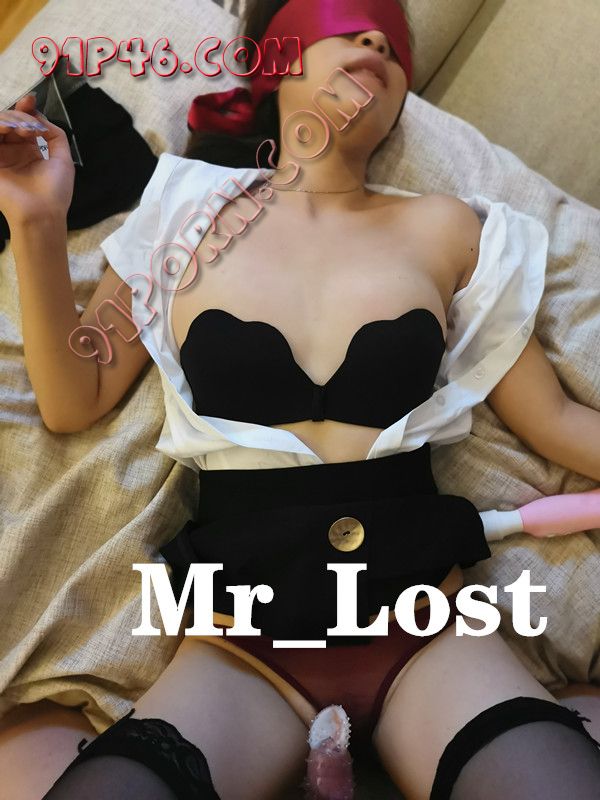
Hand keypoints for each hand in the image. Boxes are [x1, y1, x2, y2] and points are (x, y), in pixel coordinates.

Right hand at [0, 93, 75, 224]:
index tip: (30, 100)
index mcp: (29, 151)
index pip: (23, 122)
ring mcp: (0, 156)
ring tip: (23, 130)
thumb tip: (40, 117)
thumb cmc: (55, 191)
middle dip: (19, 115)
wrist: (42, 213)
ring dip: (10, 121)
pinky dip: (0, 128)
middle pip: (8, 120)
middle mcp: (12, 152)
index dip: (25, 109)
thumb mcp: (63, 159)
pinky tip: (10, 131)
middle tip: (30, 126)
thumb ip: (55, 135)